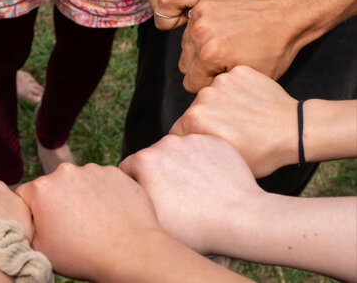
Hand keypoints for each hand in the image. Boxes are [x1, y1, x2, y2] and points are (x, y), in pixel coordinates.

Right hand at [16, 163, 162, 280]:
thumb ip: (25, 230)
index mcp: (41, 189)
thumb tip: (23, 224)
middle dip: (57, 203)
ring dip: (80, 197)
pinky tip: (109, 215)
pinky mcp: (116, 172)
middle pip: (52, 186)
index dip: (33, 214)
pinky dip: (103, 194)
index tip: (47, 228)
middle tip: (71, 227)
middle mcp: (64, 172)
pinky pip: (102, 181)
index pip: (25, 196)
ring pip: (78, 183)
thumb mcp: (40, 250)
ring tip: (93, 223)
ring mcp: (92, 170)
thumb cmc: (83, 256)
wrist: (131, 253)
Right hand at [119, 134, 265, 254]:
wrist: (242, 220)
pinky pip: (201, 151)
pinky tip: (210, 185)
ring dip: (179, 167)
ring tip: (194, 193)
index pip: (128, 170)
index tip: (150, 202)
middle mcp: (165, 143)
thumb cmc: (195, 228)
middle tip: (172, 199)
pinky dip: (202, 163)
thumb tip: (126, 194)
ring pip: (177, 153)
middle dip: (157, 175)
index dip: (135, 187)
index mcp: (144, 160)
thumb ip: (132, 201)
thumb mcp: (150, 220)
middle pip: (152, 159)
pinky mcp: (215, 142)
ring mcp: (193, 140)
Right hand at [170, 66, 297, 176]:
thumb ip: (198, 154)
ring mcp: (222, 82)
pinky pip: (230, 83)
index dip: (194, 139)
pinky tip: (251, 105)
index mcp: (194, 120)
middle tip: (230, 132)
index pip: (179, 130)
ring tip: (243, 118)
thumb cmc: (262, 154)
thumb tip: (184, 151)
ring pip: (212, 95)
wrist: (297, 131)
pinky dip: (237, 91)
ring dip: (221, 105)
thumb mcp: (224, 164)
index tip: (211, 144)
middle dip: (207, 121)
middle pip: (194, 111)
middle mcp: (203, 97)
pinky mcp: (239, 72)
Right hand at [179, 0, 303, 91]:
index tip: (223, 77)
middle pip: (185, 64)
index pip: (190, 83)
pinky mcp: (204, 0)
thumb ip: (222, 88)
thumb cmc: (275, 48)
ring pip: (187, 44)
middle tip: (224, 61)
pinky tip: (225, 27)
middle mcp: (200, 33)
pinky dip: (206, 27)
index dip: (208, 84)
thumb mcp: (250, 79)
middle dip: (201, 67)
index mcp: (210, 55)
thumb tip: (207, 94)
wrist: (289, 13)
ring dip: (201, 46)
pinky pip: (194, 22)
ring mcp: (201, 13)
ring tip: (225, 43)